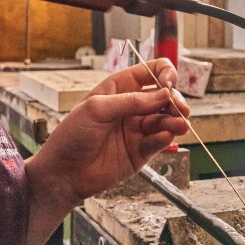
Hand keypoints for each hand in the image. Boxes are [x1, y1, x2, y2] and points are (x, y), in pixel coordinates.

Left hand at [25, 59, 190, 210]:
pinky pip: (160, 141)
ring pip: (166, 119)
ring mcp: (138, 128)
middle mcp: (132, 106)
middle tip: (180, 109)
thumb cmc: (72, 136)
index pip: (151, 71)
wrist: (63, 173)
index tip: (169, 85)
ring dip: (176, 120)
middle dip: (175, 100)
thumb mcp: (96, 110)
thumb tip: (163, 94)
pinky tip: (166, 137)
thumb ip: (131, 101)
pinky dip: (166, 138)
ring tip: (181, 125)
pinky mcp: (141, 151)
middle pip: (165, 96)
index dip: (165, 74)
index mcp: (120, 88)